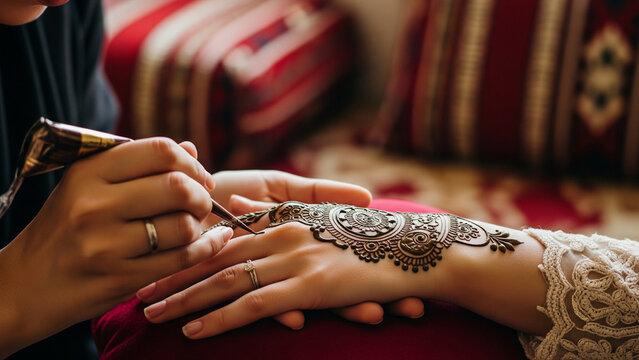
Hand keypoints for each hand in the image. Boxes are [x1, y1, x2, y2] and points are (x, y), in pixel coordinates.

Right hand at [0, 138, 231, 355]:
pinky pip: (181, 259)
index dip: (192, 163)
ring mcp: (105, 245)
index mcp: (88, 172)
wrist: (25, 285)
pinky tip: (211, 242)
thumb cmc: (65, 228)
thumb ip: (139, 166)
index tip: (199, 177)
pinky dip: (206, 248)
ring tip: (192, 227)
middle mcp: (94, 205)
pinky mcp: (119, 279)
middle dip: (201, 195)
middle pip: (177, 187)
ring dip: (200, 226)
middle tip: (201, 203)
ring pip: (183, 226)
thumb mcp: (88, 186)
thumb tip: (192, 149)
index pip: (160, 151)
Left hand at [139, 170, 423, 327]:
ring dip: (186, 299)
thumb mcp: (318, 220)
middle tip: (137, 292)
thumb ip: (272, 214)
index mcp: (283, 221)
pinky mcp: (310, 286)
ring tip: (151, 314)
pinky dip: (221, 317)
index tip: (155, 263)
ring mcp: (295, 260)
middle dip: (173, 275)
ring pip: (226, 280)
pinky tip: (195, 331)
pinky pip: (255, 304)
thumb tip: (233, 208)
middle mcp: (282, 236)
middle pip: (216, 258)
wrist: (415, 249)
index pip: (224, 238)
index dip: (187, 251)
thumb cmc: (369, 239)